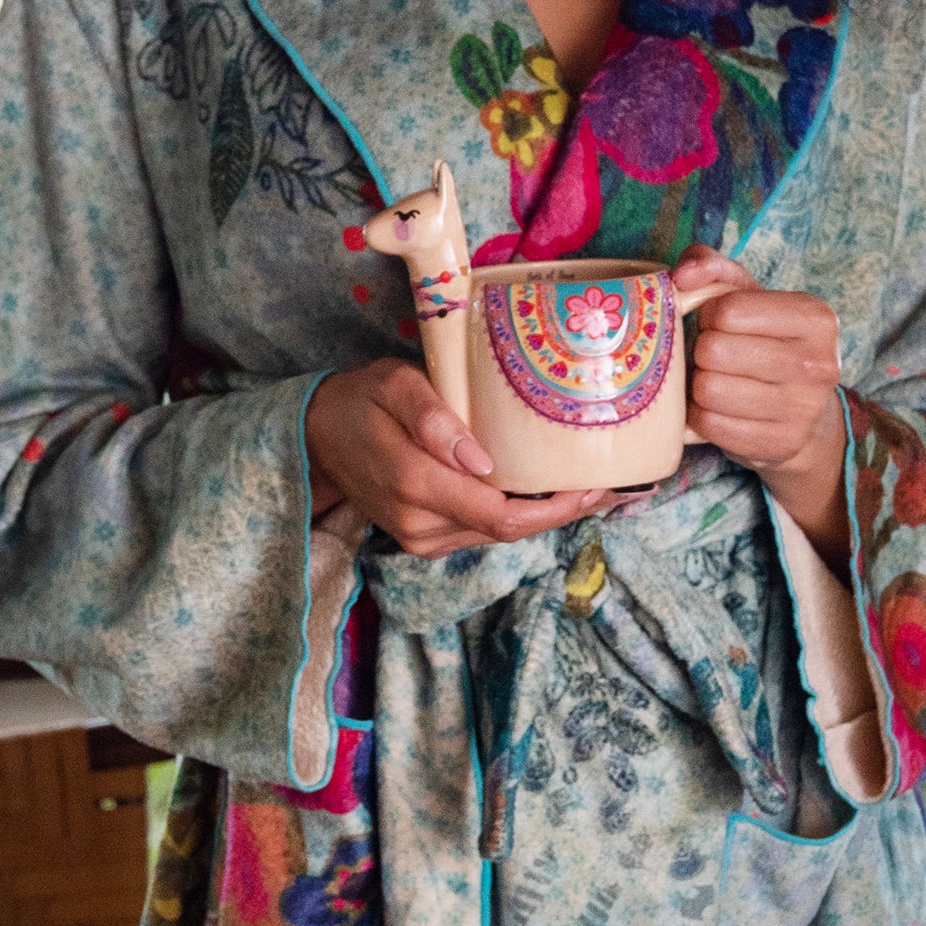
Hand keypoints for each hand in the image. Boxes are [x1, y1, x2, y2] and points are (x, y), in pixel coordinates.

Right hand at [305, 358, 608, 559]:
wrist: (315, 436)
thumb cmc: (359, 400)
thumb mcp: (392, 386)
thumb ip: (433, 418)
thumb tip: (480, 460)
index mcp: (416, 485)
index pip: (502, 514)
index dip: (556, 508)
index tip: (597, 484)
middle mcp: (421, 525)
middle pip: (509, 530)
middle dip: (562, 511)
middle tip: (611, 483)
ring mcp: (422, 538)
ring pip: (499, 534)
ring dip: (543, 514)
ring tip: (586, 483)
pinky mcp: (425, 539)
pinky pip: (482, 530)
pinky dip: (517, 513)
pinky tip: (544, 492)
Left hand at [675, 247, 850, 572]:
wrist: (802, 412)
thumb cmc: (765, 341)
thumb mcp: (748, 295)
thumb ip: (713, 268)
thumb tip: (682, 275)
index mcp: (816, 317)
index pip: (728, 310)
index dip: (710, 315)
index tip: (722, 324)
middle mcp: (819, 363)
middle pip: (715, 350)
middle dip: (703, 352)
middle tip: (716, 357)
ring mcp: (804, 409)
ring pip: (709, 389)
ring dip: (700, 385)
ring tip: (716, 381)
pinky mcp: (781, 445)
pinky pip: (711, 426)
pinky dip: (702, 417)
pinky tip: (719, 409)